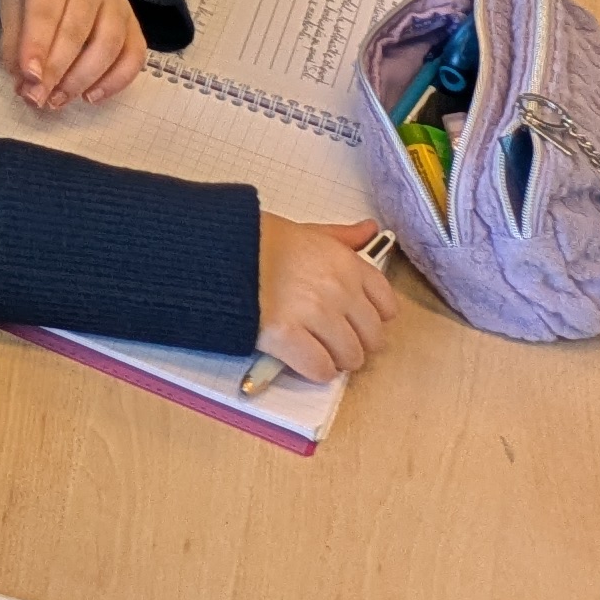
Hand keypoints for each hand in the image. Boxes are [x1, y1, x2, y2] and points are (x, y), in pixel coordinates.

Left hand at [0, 0, 147, 112]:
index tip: (29, 77)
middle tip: (38, 98)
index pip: (46, 10)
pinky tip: (90, 96)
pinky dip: (115, 82)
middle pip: (77, 31)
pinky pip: (134, 57)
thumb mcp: (13, 1)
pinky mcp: (134, 25)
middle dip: (56, 71)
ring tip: (57, 100)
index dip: (37, 46)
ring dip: (82, 80)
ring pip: (108, 45)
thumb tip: (25, 82)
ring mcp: (118, 4)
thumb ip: (15, 40)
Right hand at [254, 215, 401, 383]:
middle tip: (329, 337)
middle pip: (371, 338)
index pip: (386, 306)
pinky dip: (314, 369)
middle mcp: (339, 290)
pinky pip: (321, 370)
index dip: (369, 316)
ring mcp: (315, 314)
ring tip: (313, 347)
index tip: (350, 318)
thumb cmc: (257, 240)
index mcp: (346, 263)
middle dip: (353, 341)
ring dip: (334, 358)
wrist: (213, 251)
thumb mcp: (304, 232)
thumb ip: (340, 237)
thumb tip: (369, 230)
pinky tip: (299, 357)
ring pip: (350, 358)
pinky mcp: (288, 337)